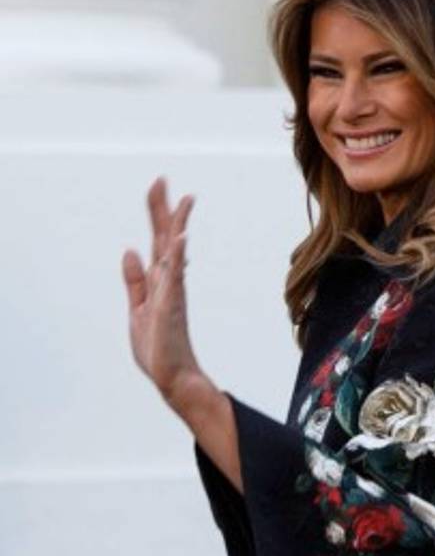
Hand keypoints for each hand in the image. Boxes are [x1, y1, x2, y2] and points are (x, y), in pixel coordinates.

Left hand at [122, 178, 207, 413]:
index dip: (157, 214)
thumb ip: (135, 280)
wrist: (172, 376)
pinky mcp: (171, 306)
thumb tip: (129, 251)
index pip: (159, 241)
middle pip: (167, 239)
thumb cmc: (158, 347)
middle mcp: (169, 282)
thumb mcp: (137, 307)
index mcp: (160, 281)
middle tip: (162, 179)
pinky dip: (178, 257)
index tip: (159, 187)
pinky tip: (181, 239)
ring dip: (178, 226)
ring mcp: (173, 293)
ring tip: (184, 201)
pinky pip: (175, 277)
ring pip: (174, 252)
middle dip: (164, 209)